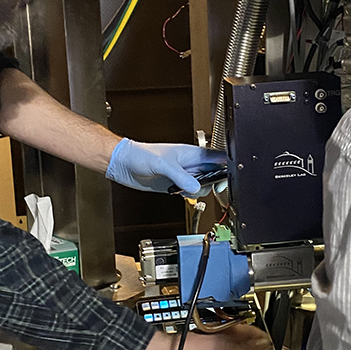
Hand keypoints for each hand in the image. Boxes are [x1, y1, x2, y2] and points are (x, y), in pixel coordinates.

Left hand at [105, 138, 226, 195]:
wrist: (125, 164)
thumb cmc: (141, 155)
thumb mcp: (163, 165)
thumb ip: (181, 176)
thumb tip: (195, 187)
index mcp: (192, 154)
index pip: (218, 159)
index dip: (226, 168)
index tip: (223, 179)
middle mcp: (190, 164)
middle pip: (213, 174)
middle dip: (211, 183)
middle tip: (200, 187)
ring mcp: (183, 174)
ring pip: (203, 185)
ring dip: (197, 191)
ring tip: (183, 189)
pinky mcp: (175, 184)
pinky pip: (190, 192)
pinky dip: (188, 195)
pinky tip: (177, 192)